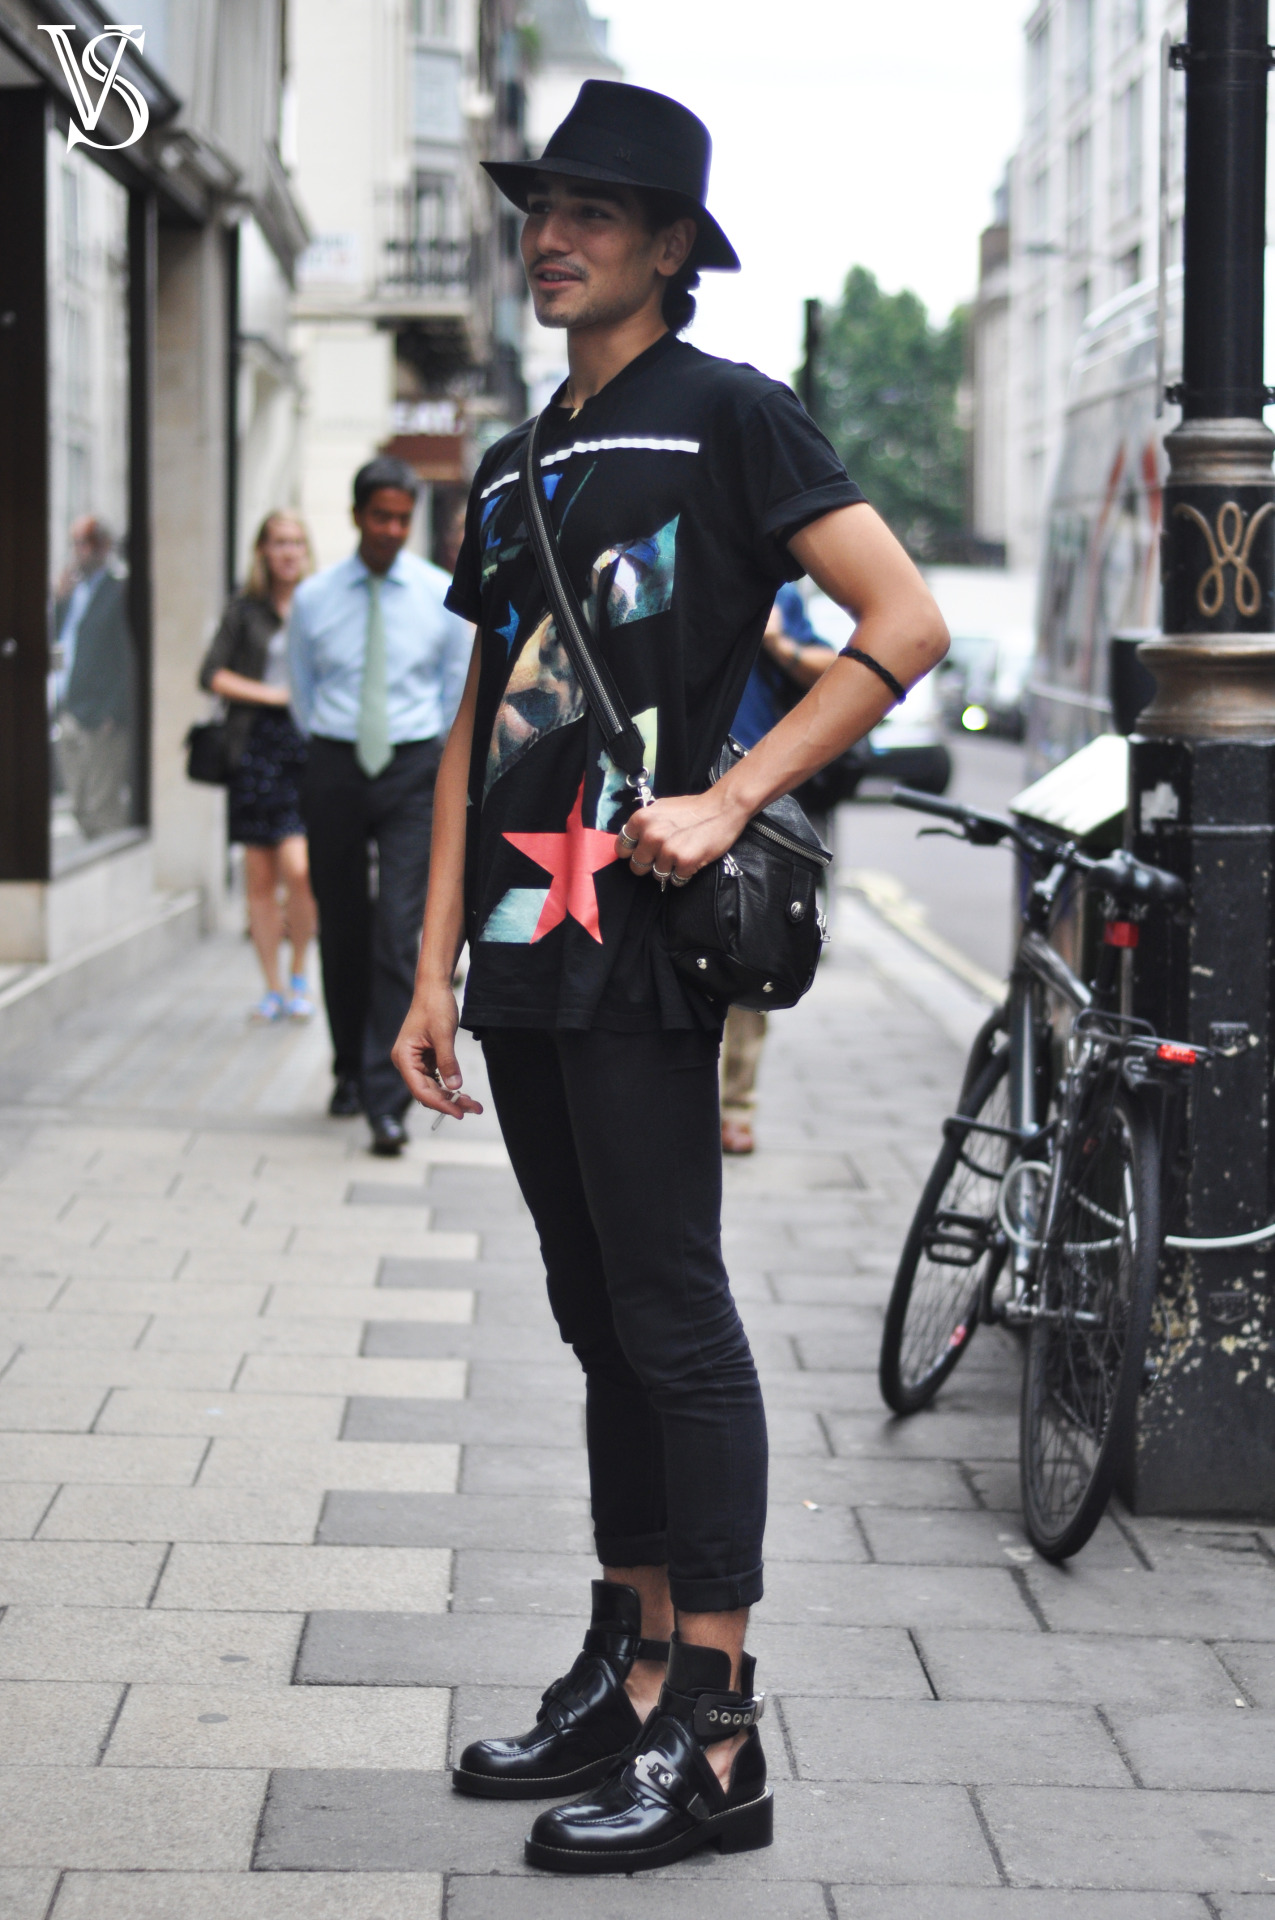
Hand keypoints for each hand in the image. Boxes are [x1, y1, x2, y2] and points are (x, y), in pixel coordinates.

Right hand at [391, 984, 484, 1120]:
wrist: (434, 987)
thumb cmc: (435, 1006)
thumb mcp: (444, 1034)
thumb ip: (448, 1062)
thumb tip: (456, 1086)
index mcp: (404, 1058)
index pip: (420, 1090)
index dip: (440, 1103)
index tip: (458, 1112)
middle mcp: (406, 1062)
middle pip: (427, 1092)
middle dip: (450, 1102)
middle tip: (474, 1109)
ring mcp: (416, 1061)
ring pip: (433, 1087)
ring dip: (452, 1096)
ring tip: (473, 1104)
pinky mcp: (425, 1058)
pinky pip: (436, 1078)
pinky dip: (449, 1085)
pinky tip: (463, 1093)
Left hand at [615, 786, 748, 886]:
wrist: (722, 808)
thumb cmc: (692, 808)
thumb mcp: (660, 808)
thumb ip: (644, 824)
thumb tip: (630, 840)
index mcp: (641, 820)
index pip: (622, 848)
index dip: (632, 852)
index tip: (643, 853)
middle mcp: (651, 835)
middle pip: (637, 867)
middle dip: (650, 864)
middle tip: (665, 856)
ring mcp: (667, 849)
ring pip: (657, 875)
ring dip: (669, 869)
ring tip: (682, 855)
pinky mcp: (684, 861)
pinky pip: (676, 880)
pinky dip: (683, 875)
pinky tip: (691, 861)